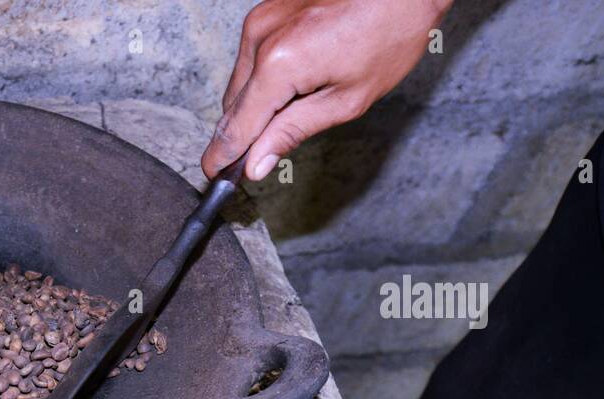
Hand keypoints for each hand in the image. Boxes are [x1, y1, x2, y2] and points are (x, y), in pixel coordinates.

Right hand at [202, 0, 451, 180]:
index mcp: (279, 64)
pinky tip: (289, 88)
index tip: (214, 176)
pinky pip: (250, 61)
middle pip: (232, 106)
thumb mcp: (347, 100)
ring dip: (252, 107)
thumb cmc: (389, 33)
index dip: (223, 157)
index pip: (237, 125)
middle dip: (240, 134)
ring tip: (287, 115)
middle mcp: (260, 40)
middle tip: (250, 161)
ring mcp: (260, 22)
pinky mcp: (265, 14)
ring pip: (239, 85)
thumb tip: (256, 163)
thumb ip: (293, 132)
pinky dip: (261, 82)